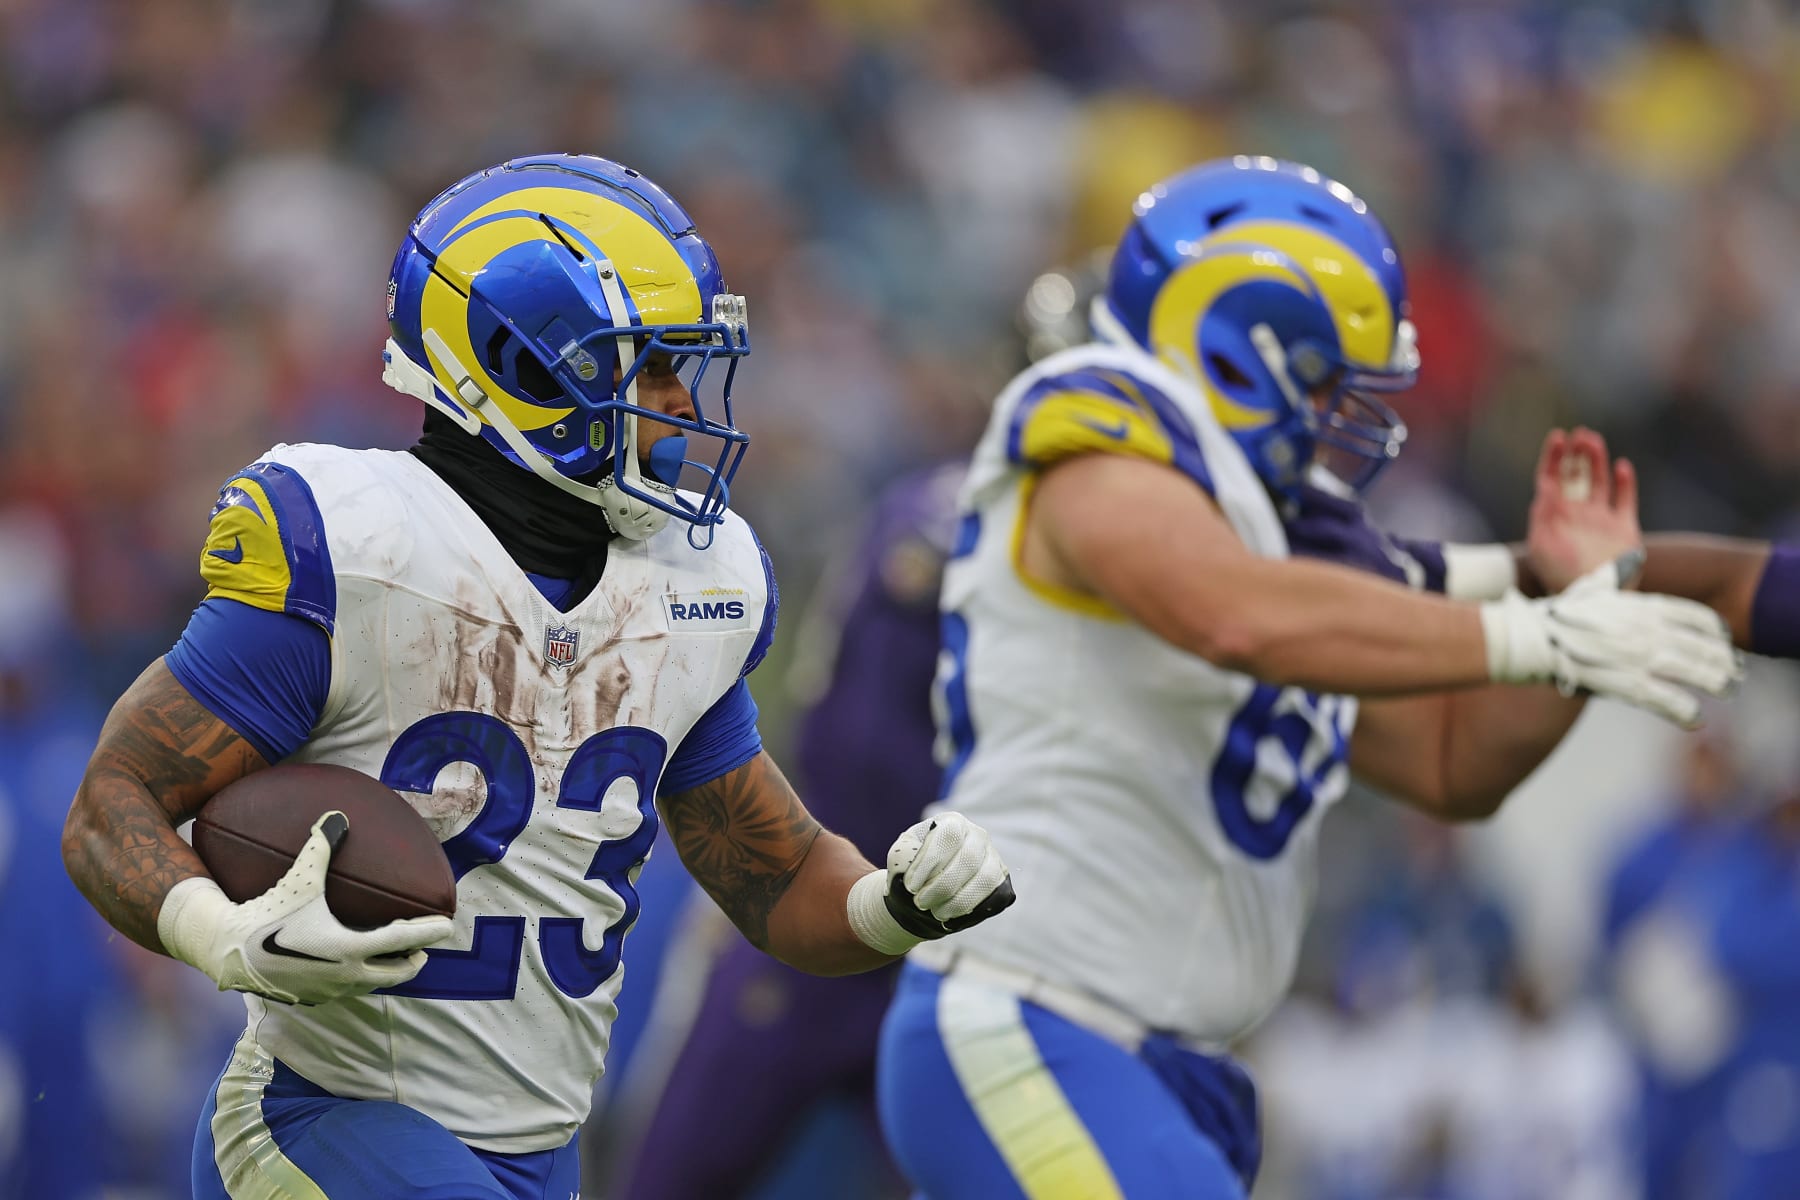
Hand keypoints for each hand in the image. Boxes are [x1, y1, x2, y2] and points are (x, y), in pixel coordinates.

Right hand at [157, 811, 453, 1005]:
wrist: (228, 951)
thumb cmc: (268, 913)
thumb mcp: (300, 879)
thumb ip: (321, 846)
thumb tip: (336, 816)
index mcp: (349, 948)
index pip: (402, 940)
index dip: (428, 932)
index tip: (448, 926)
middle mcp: (345, 975)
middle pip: (396, 973)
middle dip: (413, 960)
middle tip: (423, 948)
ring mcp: (329, 991)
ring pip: (372, 986)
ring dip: (388, 973)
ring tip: (395, 959)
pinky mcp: (312, 998)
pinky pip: (347, 991)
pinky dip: (360, 980)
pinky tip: (355, 969)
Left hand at [846, 813, 1015, 955]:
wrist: (923, 894)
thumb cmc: (905, 873)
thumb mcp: (895, 859)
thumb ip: (883, 854)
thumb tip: (840, 840)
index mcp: (952, 824)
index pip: (949, 835)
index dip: (931, 862)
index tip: (910, 885)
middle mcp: (977, 837)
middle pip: (968, 858)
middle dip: (943, 884)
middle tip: (921, 903)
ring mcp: (992, 859)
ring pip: (984, 877)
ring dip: (958, 898)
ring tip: (935, 913)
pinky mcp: (999, 882)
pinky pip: (995, 893)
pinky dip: (973, 906)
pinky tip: (951, 916)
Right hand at [1481, 561, 1741, 727]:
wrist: (1530, 639)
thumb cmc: (1555, 614)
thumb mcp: (1590, 586)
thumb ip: (1617, 572)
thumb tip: (1636, 556)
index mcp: (1641, 606)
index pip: (1692, 615)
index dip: (1714, 628)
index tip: (1725, 637)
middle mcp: (1647, 630)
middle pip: (1700, 645)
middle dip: (1722, 659)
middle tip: (1735, 670)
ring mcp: (1639, 657)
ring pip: (1691, 671)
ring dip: (1714, 682)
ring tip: (1727, 691)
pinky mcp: (1626, 683)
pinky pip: (1665, 699)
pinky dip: (1683, 710)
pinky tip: (1695, 718)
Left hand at [1527, 428, 1641, 592]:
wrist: (1592, 600)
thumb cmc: (1561, 576)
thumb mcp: (1542, 544)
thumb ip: (1543, 514)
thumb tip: (1545, 486)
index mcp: (1555, 517)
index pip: (1552, 479)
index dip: (1553, 458)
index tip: (1557, 437)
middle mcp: (1577, 515)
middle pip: (1576, 476)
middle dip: (1576, 455)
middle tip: (1579, 434)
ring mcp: (1601, 521)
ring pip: (1600, 482)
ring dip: (1597, 461)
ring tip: (1593, 440)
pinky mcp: (1624, 529)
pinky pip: (1625, 500)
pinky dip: (1625, 482)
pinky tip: (1621, 466)